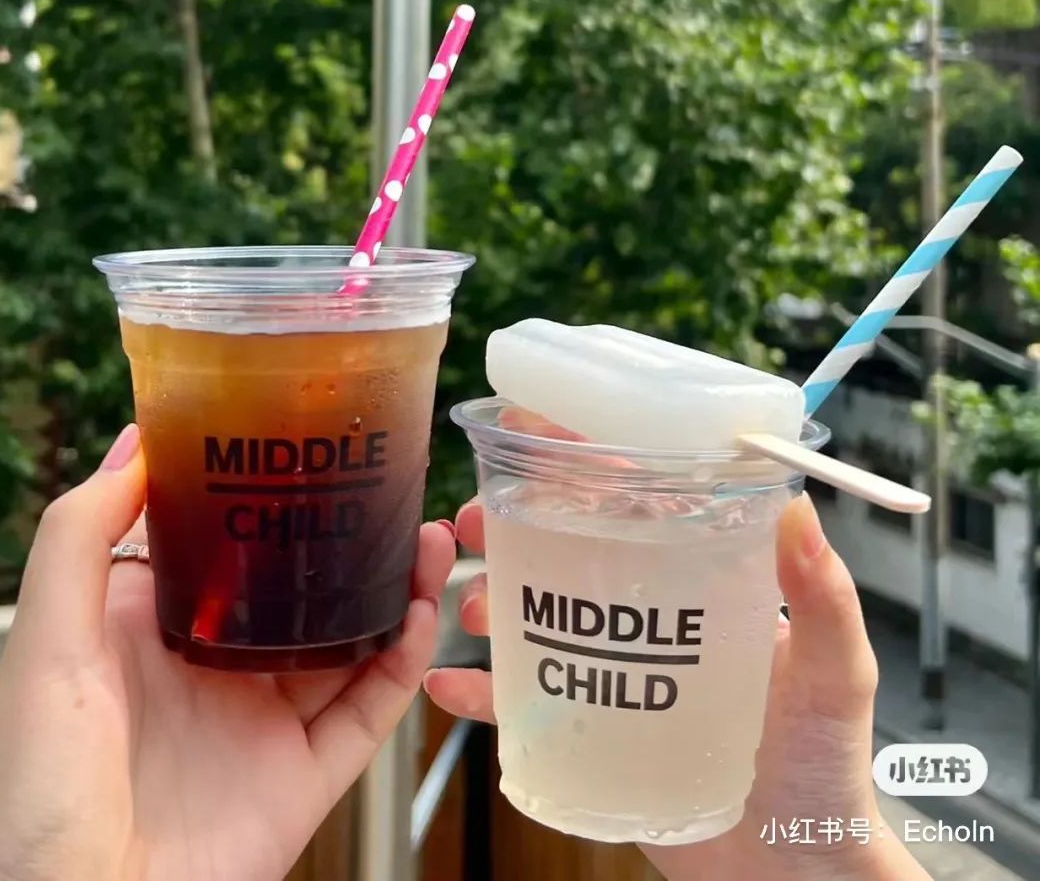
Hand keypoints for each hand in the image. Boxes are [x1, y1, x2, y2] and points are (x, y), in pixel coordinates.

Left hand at [0, 424, 454, 880]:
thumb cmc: (25, 790)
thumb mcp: (48, 642)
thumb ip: (82, 534)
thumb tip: (137, 438)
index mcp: (158, 629)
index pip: (235, 545)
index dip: (284, 499)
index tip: (324, 448)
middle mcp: (218, 669)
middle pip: (309, 589)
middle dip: (360, 540)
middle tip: (402, 491)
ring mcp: (263, 725)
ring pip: (354, 642)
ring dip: (400, 590)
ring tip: (433, 538)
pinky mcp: (300, 781)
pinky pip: (368, 713)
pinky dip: (404, 665)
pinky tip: (422, 617)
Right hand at [426, 492, 930, 880]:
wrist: (798, 875)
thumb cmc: (827, 767)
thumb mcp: (835, 673)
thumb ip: (825, 597)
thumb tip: (800, 506)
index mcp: (707, 585)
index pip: (640, 508)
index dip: (585, 475)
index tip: (538, 447)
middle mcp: (655, 620)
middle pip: (572, 554)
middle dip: (515, 528)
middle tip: (474, 523)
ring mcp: (621, 678)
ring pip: (540, 621)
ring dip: (494, 600)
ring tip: (470, 605)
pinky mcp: (596, 737)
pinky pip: (528, 709)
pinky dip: (485, 693)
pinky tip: (451, 684)